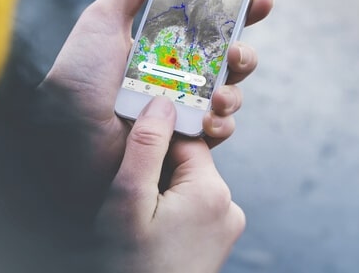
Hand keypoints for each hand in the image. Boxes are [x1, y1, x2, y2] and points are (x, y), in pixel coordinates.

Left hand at [41, 0, 272, 181]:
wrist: (65, 131)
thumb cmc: (80, 74)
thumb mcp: (103, 18)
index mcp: (168, 44)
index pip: (214, 25)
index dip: (242, 12)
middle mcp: (182, 74)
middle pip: (231, 60)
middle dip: (245, 53)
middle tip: (235, 51)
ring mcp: (185, 107)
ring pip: (231, 95)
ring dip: (235, 91)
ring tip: (219, 94)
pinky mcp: (185, 138)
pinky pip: (219, 130)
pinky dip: (222, 124)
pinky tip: (208, 119)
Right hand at [96, 96, 244, 272]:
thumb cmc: (130, 266)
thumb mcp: (128, 202)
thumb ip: (145, 148)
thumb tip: (162, 102)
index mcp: (212, 192)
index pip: (187, 141)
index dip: (156, 143)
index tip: (131, 154)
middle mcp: (229, 206)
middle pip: (190, 163)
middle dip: (160, 171)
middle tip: (132, 197)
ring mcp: (227, 226)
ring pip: (192, 185)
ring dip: (166, 192)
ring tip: (141, 219)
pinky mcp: (219, 241)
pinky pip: (196, 208)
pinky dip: (175, 210)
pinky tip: (154, 229)